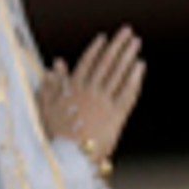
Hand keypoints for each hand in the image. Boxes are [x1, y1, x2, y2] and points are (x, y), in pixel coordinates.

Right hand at [38, 26, 145, 165]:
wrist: (69, 157)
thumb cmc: (55, 135)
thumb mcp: (47, 107)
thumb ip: (51, 84)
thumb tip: (56, 63)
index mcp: (73, 88)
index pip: (86, 62)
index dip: (96, 49)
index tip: (104, 37)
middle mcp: (90, 91)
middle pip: (106, 63)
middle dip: (118, 45)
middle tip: (128, 31)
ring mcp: (104, 102)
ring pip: (118, 74)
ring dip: (128, 56)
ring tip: (136, 43)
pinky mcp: (116, 115)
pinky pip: (128, 93)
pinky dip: (135, 79)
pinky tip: (141, 66)